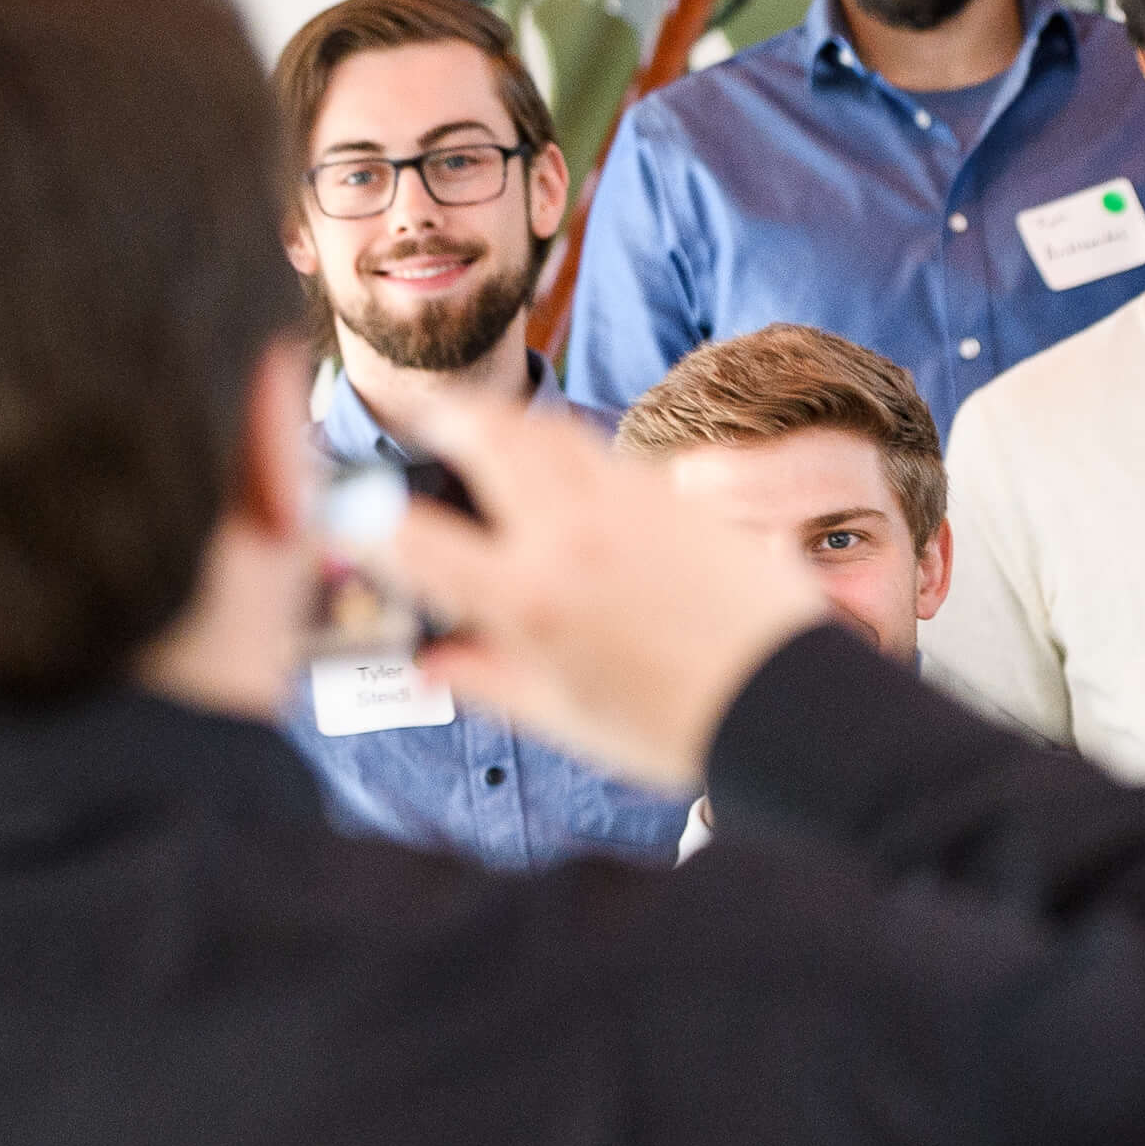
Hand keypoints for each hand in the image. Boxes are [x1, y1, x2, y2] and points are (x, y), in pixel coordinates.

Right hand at [383, 389, 821, 794]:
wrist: (790, 706)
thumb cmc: (675, 728)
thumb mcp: (563, 715)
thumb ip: (484, 677)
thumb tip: (427, 661)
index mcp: (527, 598)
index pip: (411, 536)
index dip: (364, 521)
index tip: (354, 514)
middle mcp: (571, 535)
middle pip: (483, 433)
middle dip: (441, 417)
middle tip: (423, 418)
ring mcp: (629, 503)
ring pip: (547, 427)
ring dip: (507, 423)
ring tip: (489, 435)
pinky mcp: (677, 495)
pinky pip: (605, 453)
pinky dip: (568, 450)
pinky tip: (565, 476)